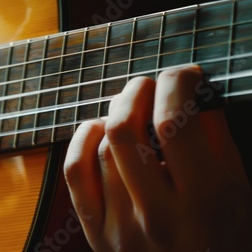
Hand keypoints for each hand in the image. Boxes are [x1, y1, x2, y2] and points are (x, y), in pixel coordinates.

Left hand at [64, 66, 251, 250]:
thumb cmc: (225, 241)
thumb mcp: (238, 193)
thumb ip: (216, 139)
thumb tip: (193, 89)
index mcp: (204, 202)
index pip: (174, 124)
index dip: (176, 84)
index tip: (183, 76)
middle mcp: (157, 215)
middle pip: (125, 129)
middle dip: (137, 92)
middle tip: (149, 86)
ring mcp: (121, 227)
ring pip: (102, 148)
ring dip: (115, 116)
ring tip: (131, 112)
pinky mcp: (97, 233)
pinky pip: (76, 173)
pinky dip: (82, 140)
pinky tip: (98, 130)